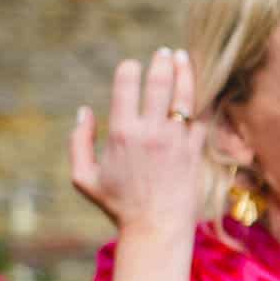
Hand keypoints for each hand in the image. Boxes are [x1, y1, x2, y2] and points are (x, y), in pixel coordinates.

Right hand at [69, 47, 209, 236]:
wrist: (157, 227)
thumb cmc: (118, 204)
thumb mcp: (83, 177)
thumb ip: (78, 141)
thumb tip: (83, 111)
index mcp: (122, 132)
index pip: (126, 85)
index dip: (130, 69)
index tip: (132, 65)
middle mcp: (151, 132)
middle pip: (159, 83)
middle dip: (161, 62)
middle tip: (165, 52)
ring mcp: (177, 140)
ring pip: (184, 96)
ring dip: (185, 72)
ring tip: (184, 58)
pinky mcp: (195, 151)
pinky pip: (201, 117)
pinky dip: (200, 99)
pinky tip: (198, 89)